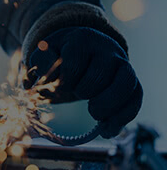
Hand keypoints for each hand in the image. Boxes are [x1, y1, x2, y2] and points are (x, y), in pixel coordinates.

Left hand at [24, 27, 142, 137]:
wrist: (82, 47)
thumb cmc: (60, 57)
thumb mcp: (45, 56)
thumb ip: (39, 67)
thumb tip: (34, 87)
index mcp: (80, 40)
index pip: (73, 66)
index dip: (63, 84)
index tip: (60, 86)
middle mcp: (106, 48)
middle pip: (98, 77)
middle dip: (82, 92)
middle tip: (76, 94)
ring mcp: (122, 62)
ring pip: (125, 85)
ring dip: (106, 107)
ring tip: (94, 114)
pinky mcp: (131, 78)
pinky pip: (136, 98)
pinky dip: (122, 117)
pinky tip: (107, 130)